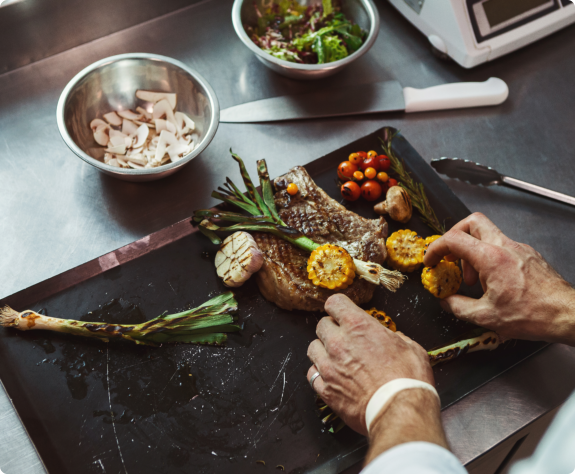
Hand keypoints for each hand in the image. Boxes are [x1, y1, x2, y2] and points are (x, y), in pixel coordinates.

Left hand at [306, 293, 433, 434]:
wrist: (400, 412)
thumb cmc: (407, 380)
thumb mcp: (411, 348)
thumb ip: (396, 338)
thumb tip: (393, 338)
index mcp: (359, 326)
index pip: (335, 303)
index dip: (339, 306)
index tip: (342, 311)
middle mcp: (339, 343)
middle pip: (322, 325)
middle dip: (332, 328)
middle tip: (344, 337)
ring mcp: (329, 366)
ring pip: (313, 348)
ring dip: (323, 350)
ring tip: (336, 357)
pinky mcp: (326, 389)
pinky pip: (312, 375)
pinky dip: (320, 374)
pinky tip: (332, 377)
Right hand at [424, 212, 574, 344]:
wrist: (567, 314)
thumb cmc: (533, 315)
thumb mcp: (486, 316)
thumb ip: (458, 307)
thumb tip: (445, 301)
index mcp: (491, 258)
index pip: (454, 239)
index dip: (435, 248)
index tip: (431, 261)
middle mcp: (505, 247)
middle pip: (472, 221)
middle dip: (455, 235)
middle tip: (450, 255)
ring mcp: (519, 248)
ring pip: (488, 235)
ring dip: (473, 252)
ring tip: (473, 279)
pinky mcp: (529, 255)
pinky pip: (502, 247)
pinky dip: (490, 258)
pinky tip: (493, 282)